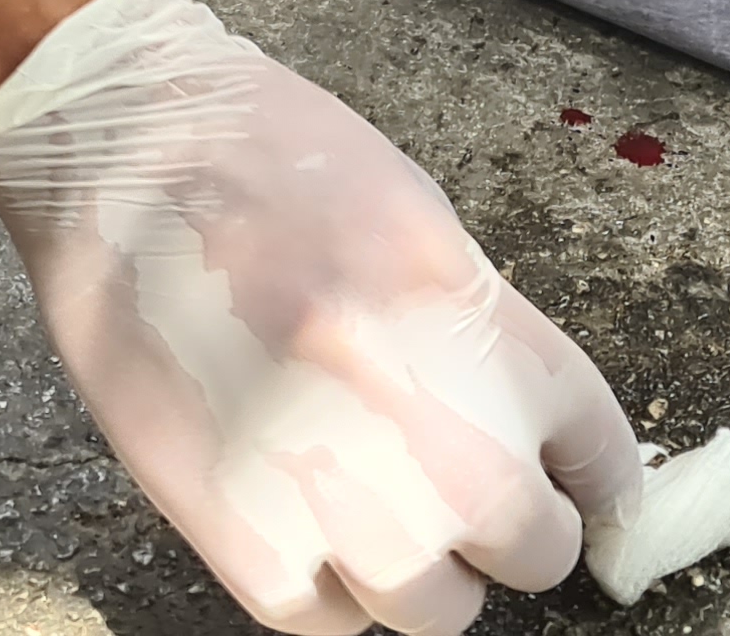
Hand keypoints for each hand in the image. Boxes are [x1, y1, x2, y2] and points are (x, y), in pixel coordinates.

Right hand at [0, 0, 641, 632]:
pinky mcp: (236, 531)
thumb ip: (480, 338)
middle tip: (474, 502)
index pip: (602, 456)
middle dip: (514, 531)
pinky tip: (310, 532)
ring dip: (422, 575)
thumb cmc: (269, 156)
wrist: (127, 142)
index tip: (582, 494)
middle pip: (534, 548)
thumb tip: (522, 432)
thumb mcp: (421, 226)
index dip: (595, 484)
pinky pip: (322, 620)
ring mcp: (334, 486)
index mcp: (487, 326)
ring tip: (383, 519)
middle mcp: (430, 418)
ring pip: (433, 610)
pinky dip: (328, 591)